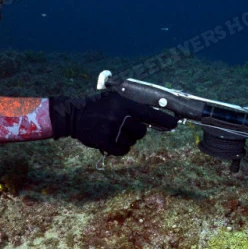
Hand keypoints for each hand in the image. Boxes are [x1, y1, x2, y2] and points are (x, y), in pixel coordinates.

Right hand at [48, 90, 177, 155]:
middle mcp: (119, 116)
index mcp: (123, 103)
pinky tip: (113, 141)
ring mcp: (112, 130)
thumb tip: (153, 112)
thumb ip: (130, 104)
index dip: (163, 120)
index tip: (173, 125)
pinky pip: (122, 151)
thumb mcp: (113, 98)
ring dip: (127, 139)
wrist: (74, 115)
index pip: (149, 114)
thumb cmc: (96, 105)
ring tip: (114, 131)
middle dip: (137, 131)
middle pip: (142, 131)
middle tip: (126, 126)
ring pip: (132, 142)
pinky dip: (120, 148)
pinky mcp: (105, 142)